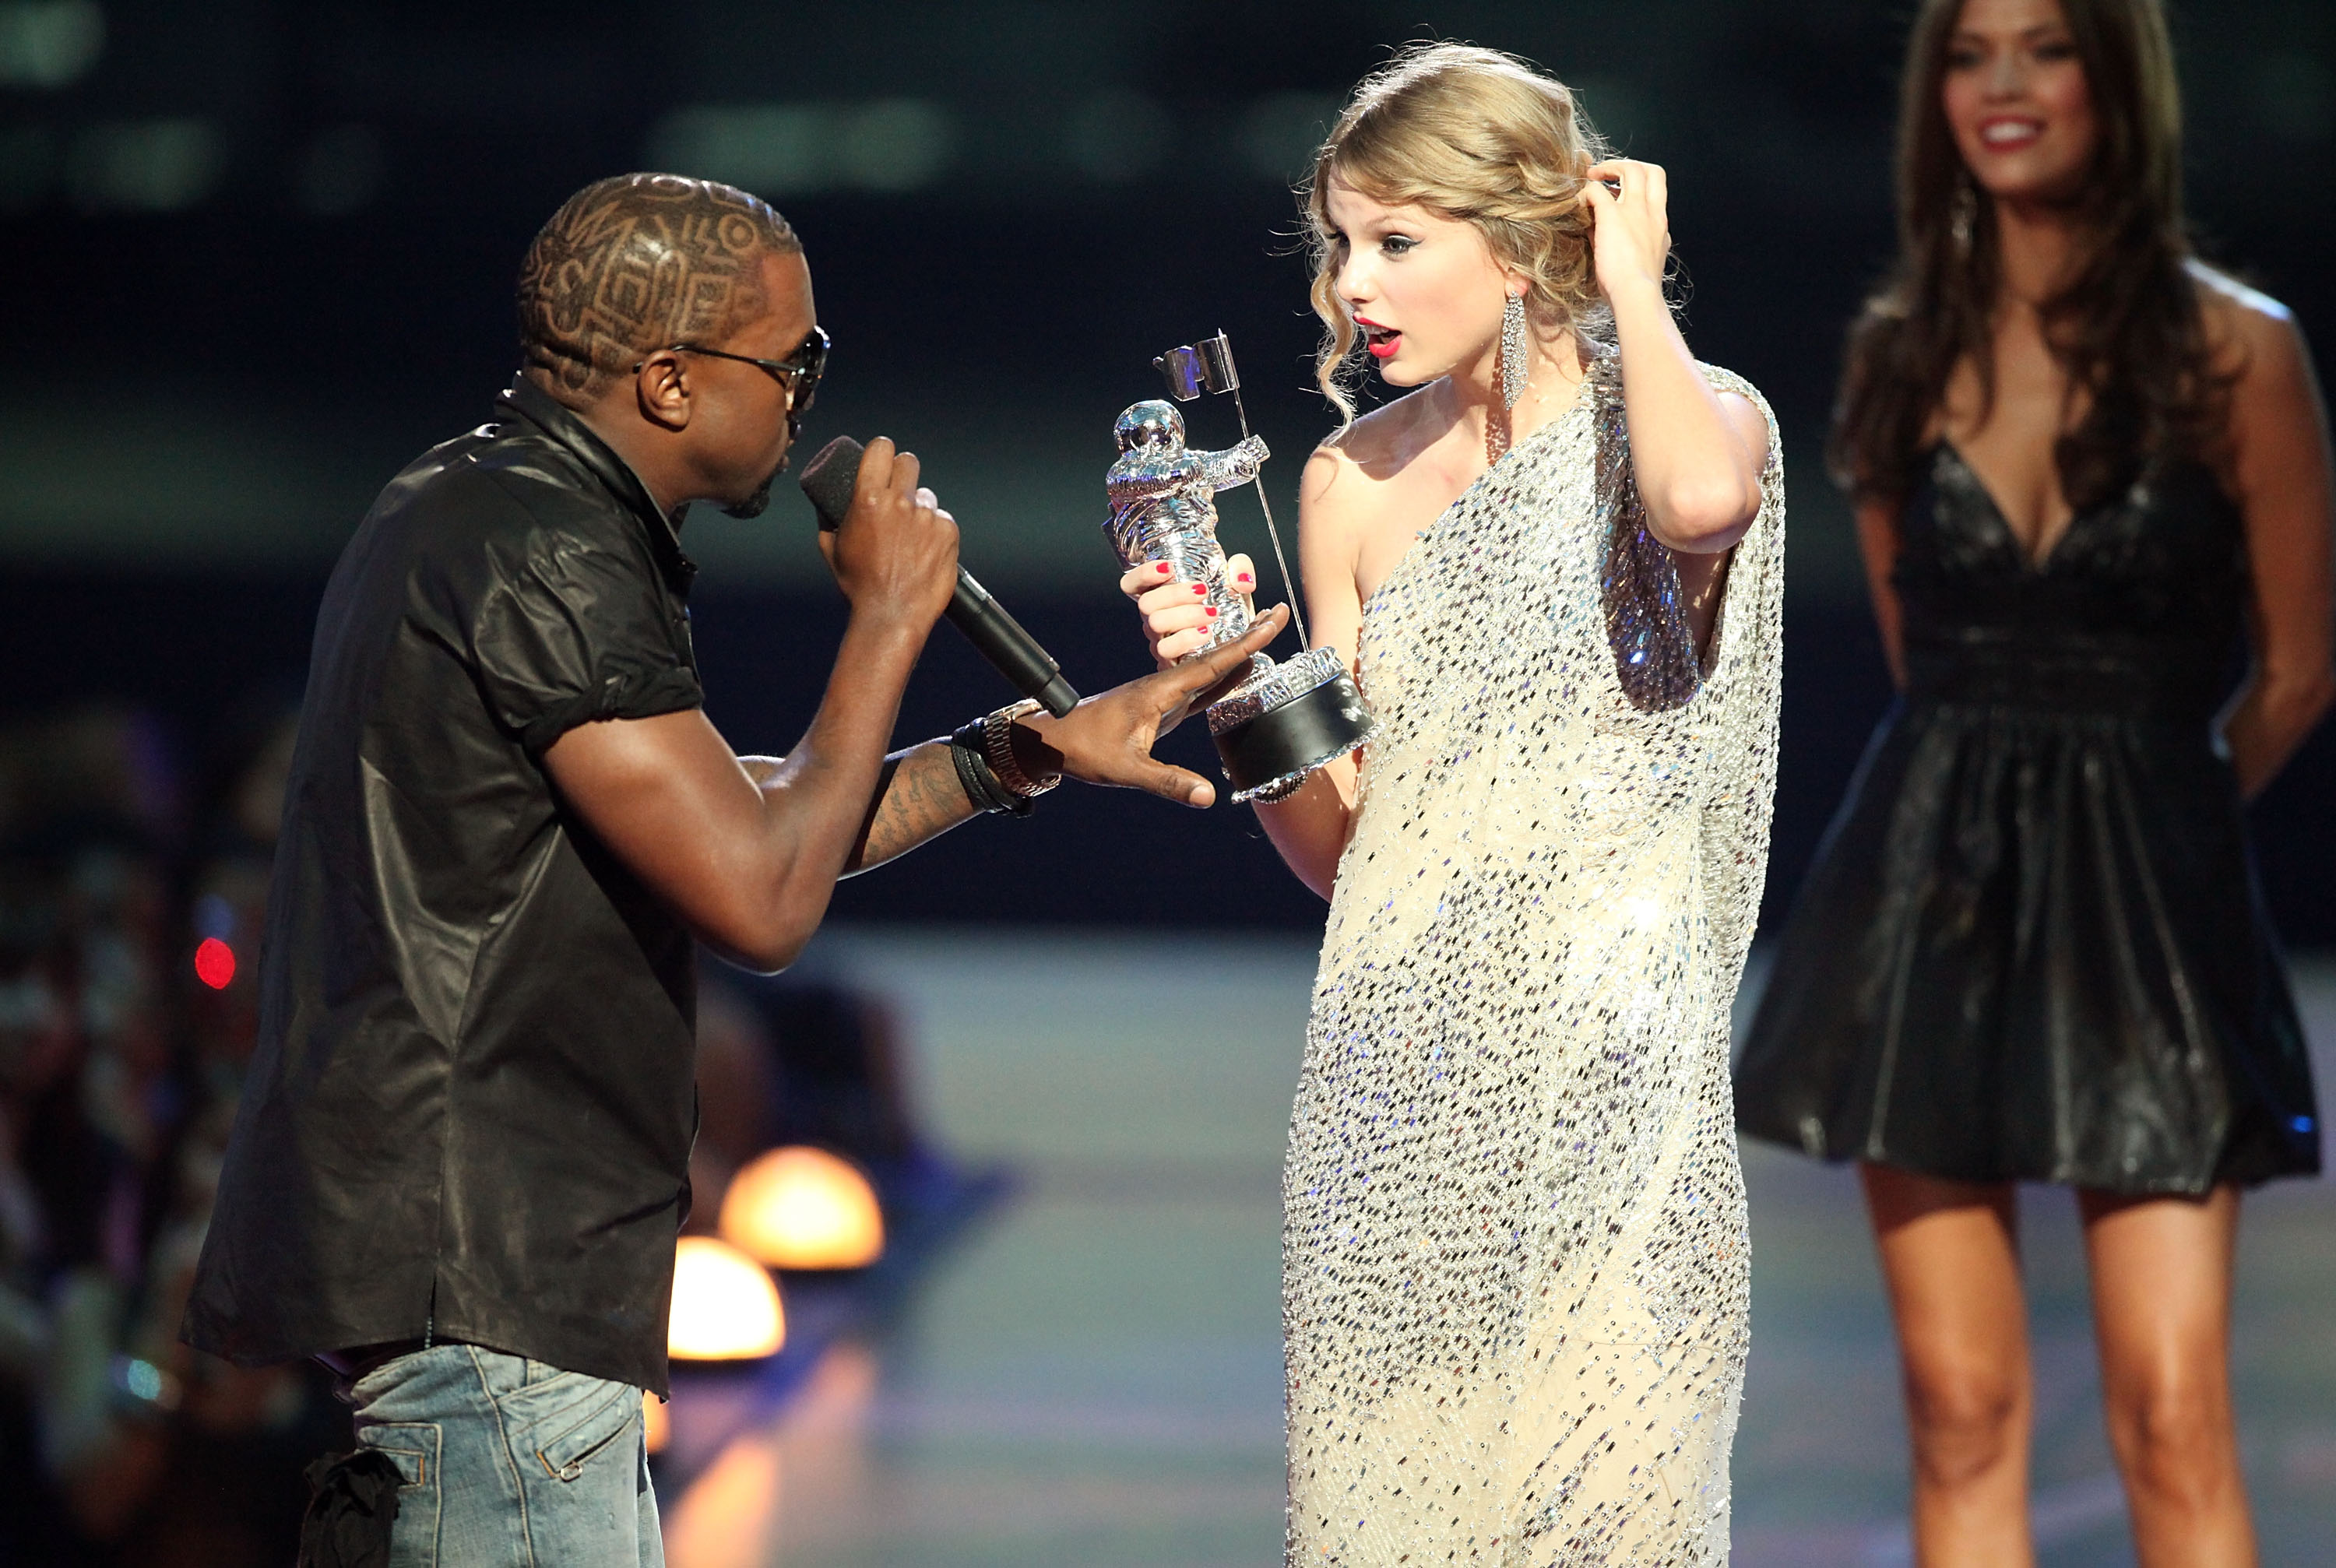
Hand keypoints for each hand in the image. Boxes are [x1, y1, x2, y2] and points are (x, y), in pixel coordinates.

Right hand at [817, 435, 958, 630]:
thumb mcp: (832, 548)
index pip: (882, 448)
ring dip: (920, 509)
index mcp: (868, 499)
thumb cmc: (859, 586)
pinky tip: (925, 550)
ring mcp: (927, 517)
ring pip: (927, 496)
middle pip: (909, 462)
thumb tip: (829, 504)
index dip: (882, 451)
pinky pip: (943, 519)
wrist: (891, 616)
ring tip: (910, 537)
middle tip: (899, 492)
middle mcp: (900, 502)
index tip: (883, 458)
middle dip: (903, 473)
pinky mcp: (949, 532)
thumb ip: (830, 519)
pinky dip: (936, 531)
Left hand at [1015, 603, 1289, 805]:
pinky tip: (1237, 674)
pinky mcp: (1158, 707)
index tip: (1271, 621)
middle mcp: (1163, 686)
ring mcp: (1161, 695)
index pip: (1212, 664)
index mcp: (1159, 691)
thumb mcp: (1126, 769)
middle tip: (1279, 613)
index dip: (1245, 645)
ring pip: (1207, 669)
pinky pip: (1197, 688)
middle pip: (1215, 657)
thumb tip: (1207, 797)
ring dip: (1237, 654)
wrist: (1053, 739)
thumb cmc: (1084, 749)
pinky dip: (1221, 678)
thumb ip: (1167, 781)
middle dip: (1248, 637)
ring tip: (1265, 634)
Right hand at [1117, 552, 1258, 666]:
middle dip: (1175, 594)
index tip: (1169, 568)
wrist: (1239, 645)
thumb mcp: (1235, 585)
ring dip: (1185, 615)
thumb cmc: (1229, 611)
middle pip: (1146, 603)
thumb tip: (1241, 579)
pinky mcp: (1171, 660)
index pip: (1132, 584)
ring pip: (1155, 624)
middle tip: (1203, 591)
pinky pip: (1167, 650)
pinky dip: (1187, 638)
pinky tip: (1206, 633)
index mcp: (1162, 596)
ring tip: (1212, 613)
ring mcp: (1160, 640)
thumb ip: (1240, 570)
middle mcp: (1155, 617)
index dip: (1142, 574)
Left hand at [1582, 159, 1669, 300]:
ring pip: (1632, 168)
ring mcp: (1635, 212)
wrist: (1636, 297)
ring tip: (1592, 176)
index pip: (1656, 193)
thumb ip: (1621, 241)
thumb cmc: (1634, 291)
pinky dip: (1586, 191)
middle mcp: (1652, 214)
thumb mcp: (1636, 262)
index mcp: (1660, 226)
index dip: (1639, 186)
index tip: (1622, 191)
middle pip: (1651, 171)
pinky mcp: (1613, 217)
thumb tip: (1595, 229)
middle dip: (1629, 165)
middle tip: (1608, 173)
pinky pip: (1597, 190)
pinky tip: (1578, 200)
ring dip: (1609, 167)